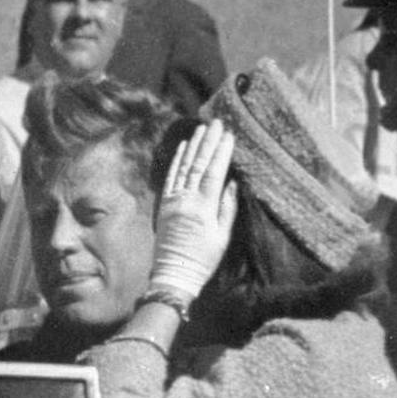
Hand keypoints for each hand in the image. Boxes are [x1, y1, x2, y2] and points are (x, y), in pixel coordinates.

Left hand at [150, 119, 238, 302]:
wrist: (173, 275)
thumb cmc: (203, 259)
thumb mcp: (222, 236)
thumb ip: (227, 208)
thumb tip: (232, 183)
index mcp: (203, 208)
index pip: (213, 173)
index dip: (221, 152)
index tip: (229, 135)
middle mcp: (185, 201)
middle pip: (198, 165)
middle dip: (208, 142)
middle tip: (216, 122)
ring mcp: (172, 201)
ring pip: (183, 167)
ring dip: (192, 146)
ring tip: (201, 129)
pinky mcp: (163, 205)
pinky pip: (170, 178)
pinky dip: (176, 161)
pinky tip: (183, 147)